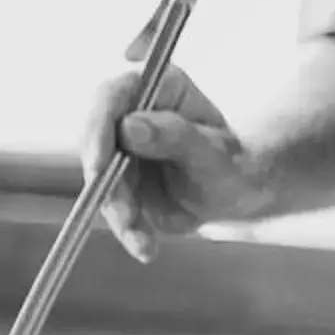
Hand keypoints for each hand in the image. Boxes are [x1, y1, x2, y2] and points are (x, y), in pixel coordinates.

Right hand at [82, 41, 274, 262]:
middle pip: (95, 138)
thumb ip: (175, 137)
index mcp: (159, 86)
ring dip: (118, 210)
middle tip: (123, 213)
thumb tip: (130, 125)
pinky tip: (144, 247)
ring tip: (144, 239)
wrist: (238, 197)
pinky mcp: (117, 178)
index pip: (113, 94)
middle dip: (105, 180)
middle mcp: (133, 110)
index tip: (98, 161)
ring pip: (99, 177)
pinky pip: (109, 203)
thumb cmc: (234, 166)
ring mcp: (121, 146)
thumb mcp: (213, 154)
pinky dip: (125, 228)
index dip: (98, 125)